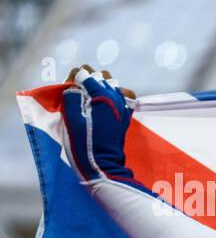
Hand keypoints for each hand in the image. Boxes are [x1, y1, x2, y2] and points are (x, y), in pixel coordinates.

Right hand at [60, 64, 140, 184]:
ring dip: (99, 86)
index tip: (67, 90)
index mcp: (102, 96)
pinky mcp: (126, 114)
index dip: (72, 78)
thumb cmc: (83, 142)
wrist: (103, 163)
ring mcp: (123, 105)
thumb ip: (72, 95)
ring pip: (112, 83)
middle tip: (77, 94)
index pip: (85, 73)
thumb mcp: (70, 118)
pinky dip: (113, 94)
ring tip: (90, 99)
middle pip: (100, 76)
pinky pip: (123, 95)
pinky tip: (104, 103)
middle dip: (86, 80)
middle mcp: (116, 97)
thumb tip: (75, 84)